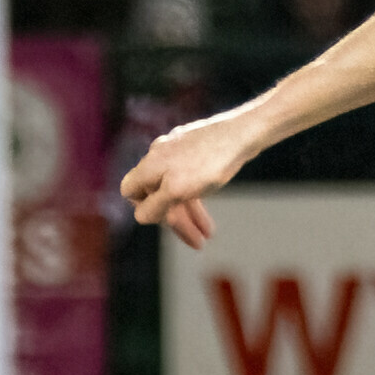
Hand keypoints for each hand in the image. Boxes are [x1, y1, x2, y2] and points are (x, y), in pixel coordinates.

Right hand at [118, 107, 266, 251]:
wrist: (244, 133)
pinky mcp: (197, 149)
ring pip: (177, 187)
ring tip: (209, 234)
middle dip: (177, 220)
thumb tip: (141, 217)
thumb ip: (155, 205)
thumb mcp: (178, 191)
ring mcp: (178, 151)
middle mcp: (159, 156)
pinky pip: (191, 178)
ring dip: (191, 213)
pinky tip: (208, 206)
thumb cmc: (209, 163)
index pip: (130, 192)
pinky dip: (198, 196)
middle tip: (198, 241)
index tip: (167, 222)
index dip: (144, 209)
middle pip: (158, 194)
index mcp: (149, 166)